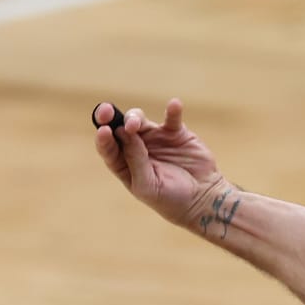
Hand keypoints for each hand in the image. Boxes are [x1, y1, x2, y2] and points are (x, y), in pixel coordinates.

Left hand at [91, 99, 234, 229]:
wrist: (201, 199)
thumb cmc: (170, 199)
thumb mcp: (148, 186)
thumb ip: (135, 160)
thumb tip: (124, 132)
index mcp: (123, 164)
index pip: (108, 147)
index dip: (103, 137)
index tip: (103, 130)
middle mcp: (135, 148)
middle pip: (119, 128)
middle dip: (111, 119)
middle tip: (108, 112)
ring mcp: (155, 138)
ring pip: (138, 119)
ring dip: (134, 117)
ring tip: (136, 123)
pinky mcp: (175, 132)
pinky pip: (171, 117)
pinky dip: (173, 110)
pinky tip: (174, 105)